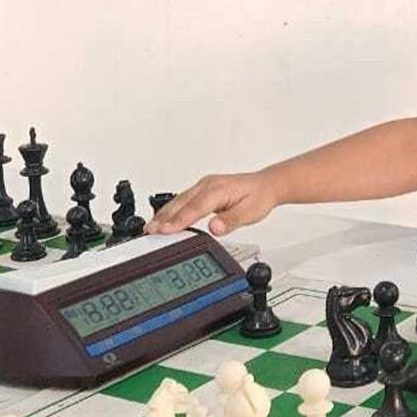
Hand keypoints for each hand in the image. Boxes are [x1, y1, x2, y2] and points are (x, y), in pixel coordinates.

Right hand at [145, 171, 277, 236]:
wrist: (266, 185)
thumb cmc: (259, 197)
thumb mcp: (251, 212)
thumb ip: (231, 220)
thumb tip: (215, 227)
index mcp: (218, 189)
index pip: (195, 207)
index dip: (179, 220)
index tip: (165, 230)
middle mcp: (208, 185)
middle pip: (181, 203)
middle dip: (164, 218)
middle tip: (149, 231)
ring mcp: (203, 186)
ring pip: (179, 201)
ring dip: (165, 214)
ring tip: (151, 228)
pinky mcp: (202, 190)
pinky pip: (183, 200)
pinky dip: (172, 211)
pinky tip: (164, 219)